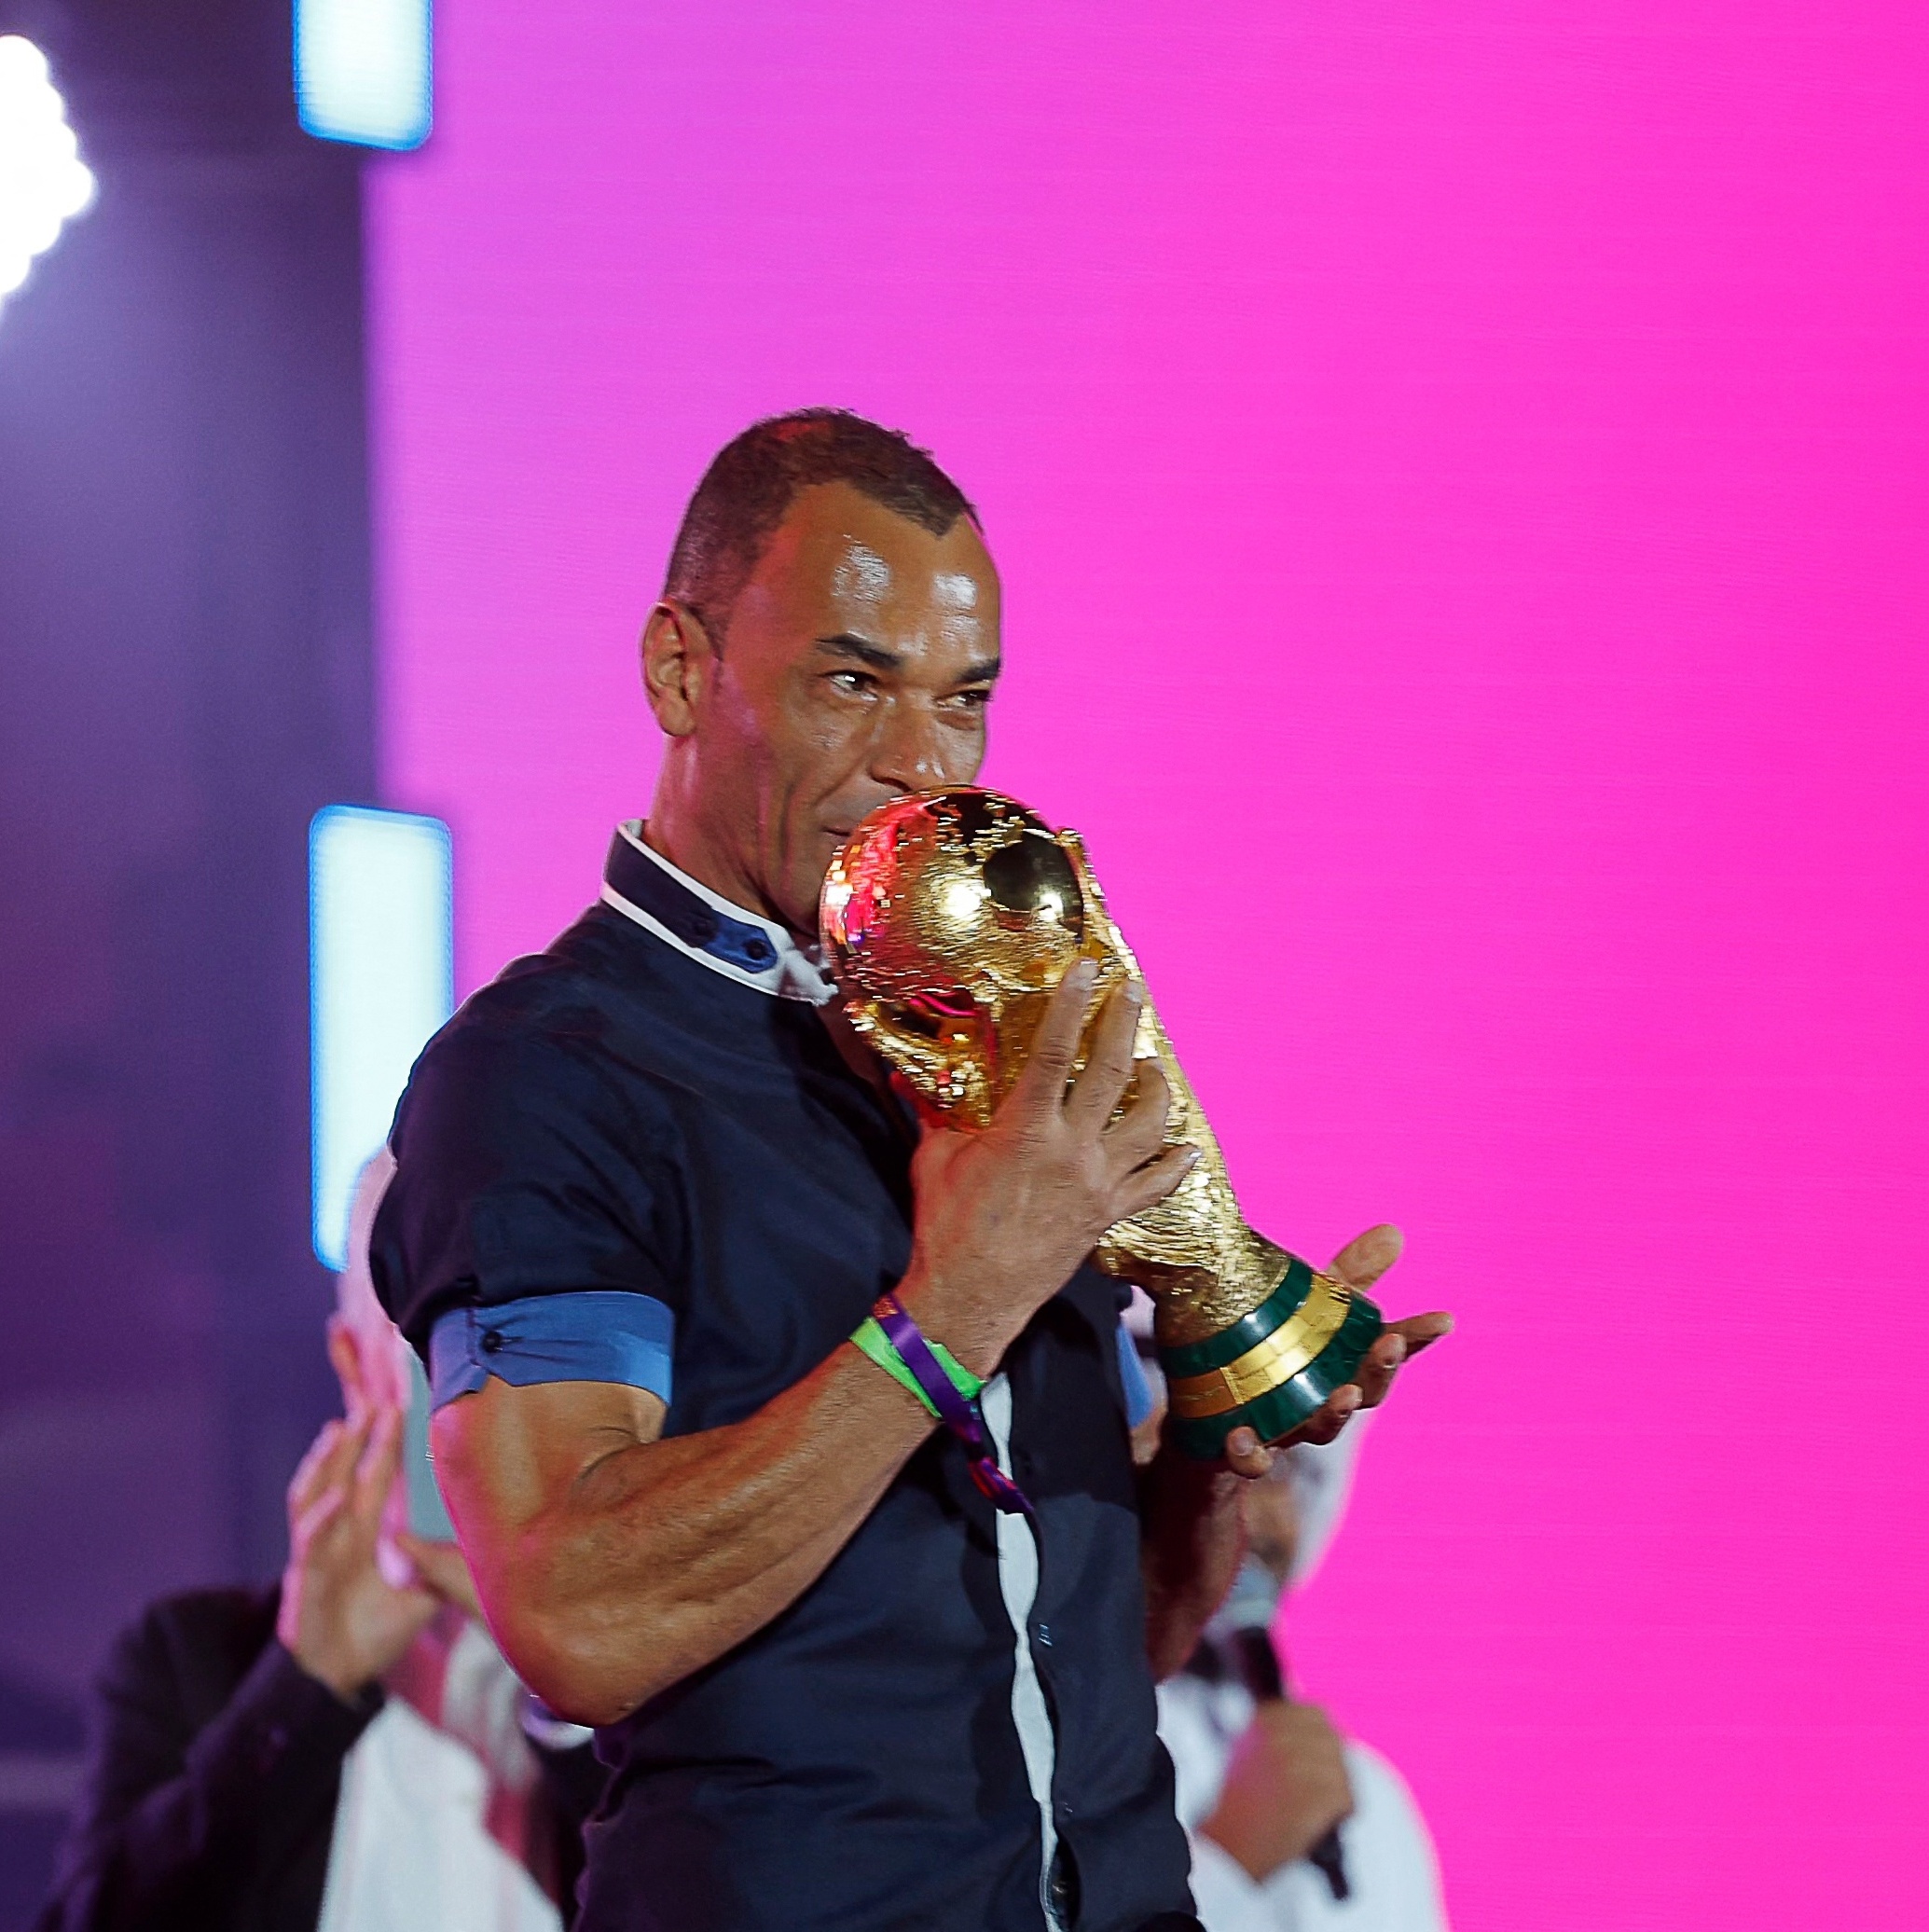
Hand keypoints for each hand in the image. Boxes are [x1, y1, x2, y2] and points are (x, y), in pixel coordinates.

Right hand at [276, 1407, 441, 1700]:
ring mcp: (318, 1555)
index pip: (375, 1478)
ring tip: (342, 1427)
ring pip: (315, 1495)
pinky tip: (336, 1497)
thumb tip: (484, 1549)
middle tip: (374, 1397)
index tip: (399, 1404)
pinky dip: (321, 1517)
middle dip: (358, 1438)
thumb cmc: (373, 1634)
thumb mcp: (421, 1598)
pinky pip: (310, 1543)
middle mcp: (338, 1536)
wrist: (339, 1680)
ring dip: (328, 1462)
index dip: (384, 1444)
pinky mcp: (305, 1581)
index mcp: (363, 1534)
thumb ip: (441, 1571)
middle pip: (346, 1474)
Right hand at [900, 959, 1197, 1372]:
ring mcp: (1098, 1185)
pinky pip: (1156, 1186)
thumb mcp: (934, 1158)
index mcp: (1027, 1130)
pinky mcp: (1108, 1216)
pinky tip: (1186, 1148)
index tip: (1089, 969)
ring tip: (1152, 1067)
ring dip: (1157, 1088)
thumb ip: (936, 1112)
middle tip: (1132, 993)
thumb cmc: (947, 1227)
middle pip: (1114, 1074)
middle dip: (1125, 1025)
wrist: (971, 1299)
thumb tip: (910, 1075)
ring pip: (1150, 1125)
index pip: (1056, 1051)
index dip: (1073, 1005)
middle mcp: (1073, 1152)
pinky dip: (1175, 1164)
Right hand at [1200, 1702, 1353, 1882]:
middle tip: (1319, 1789)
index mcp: (1265, 1719)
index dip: (1321, 1738)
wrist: (1233, 1845)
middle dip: (1331, 1766)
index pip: (1315, 1714)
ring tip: (1312, 1809)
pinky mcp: (1317, 1794)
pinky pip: (1347, 1799)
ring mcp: (1300, 1764)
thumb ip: (1278, 1726)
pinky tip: (1318, 1822)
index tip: (1317, 1757)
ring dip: (1335, 1792)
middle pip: (1333, 1742)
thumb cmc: (1241, 1803)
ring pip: (1342, 1772)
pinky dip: (1339, 1814)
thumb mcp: (1248, 1748)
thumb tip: (1313, 1710)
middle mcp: (1283, 1736)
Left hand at [1218, 1224, 1452, 1478]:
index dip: (1418, 1336)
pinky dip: (1250, 1453)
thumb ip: (1349, 1278)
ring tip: (1343, 1395)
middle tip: (1390, 1342)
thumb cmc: (1274, 1353)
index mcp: (1344, 1365)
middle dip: (1381, 1369)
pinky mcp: (1244, 1450)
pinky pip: (1250, 1460)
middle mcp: (1326, 1401)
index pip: (1390, 1349)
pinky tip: (1242, 1435)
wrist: (1208, 1416)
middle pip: (1364, 1392)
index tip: (1444, 1318)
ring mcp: (1289, 1428)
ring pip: (1320, 1429)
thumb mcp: (1307, 1309)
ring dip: (1334, 1414)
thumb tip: (1394, 1231)